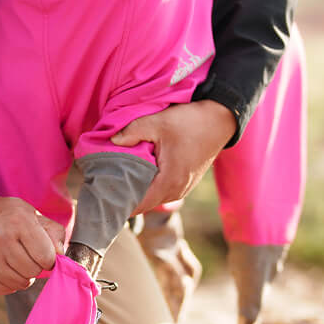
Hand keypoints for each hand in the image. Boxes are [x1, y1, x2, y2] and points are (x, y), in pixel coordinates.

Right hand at [0, 188, 64, 295]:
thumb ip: (52, 232)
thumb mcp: (29, 212)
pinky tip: (1, 266)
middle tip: (25, 254)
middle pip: (34, 271)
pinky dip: (8, 282)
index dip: (49, 257)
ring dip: (22, 275)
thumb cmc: (2, 215)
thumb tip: (61, 255)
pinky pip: (4, 290)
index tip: (42, 251)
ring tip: (13, 259)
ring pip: (20, 283)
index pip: (47, 257)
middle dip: (35, 266)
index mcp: (16, 221)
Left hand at [110, 100, 235, 215]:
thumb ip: (132, 131)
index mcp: (169, 181)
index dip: (119, 203)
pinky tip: (135, 176)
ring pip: (153, 197)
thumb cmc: (191, 121)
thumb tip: (112, 141)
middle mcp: (177, 191)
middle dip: (124, 197)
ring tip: (115, 181)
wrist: (221, 119)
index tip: (102, 196)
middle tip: (103, 186)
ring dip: (137, 192)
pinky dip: (148, 186)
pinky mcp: (186, 181)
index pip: (138, 205)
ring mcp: (183, 188)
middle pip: (144, 204)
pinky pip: (162, 190)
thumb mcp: (158, 122)